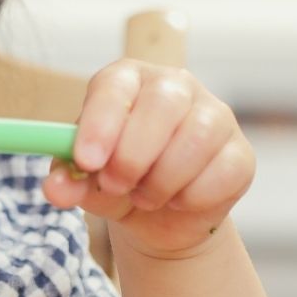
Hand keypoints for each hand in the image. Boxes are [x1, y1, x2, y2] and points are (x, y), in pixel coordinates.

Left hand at [42, 60, 255, 257]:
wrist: (160, 217)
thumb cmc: (117, 182)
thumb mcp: (85, 182)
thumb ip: (68, 180)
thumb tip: (56, 188)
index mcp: (128, 80)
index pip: (115, 85)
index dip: (100, 122)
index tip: (87, 161)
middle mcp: (175, 86)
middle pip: (162, 103)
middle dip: (133, 154)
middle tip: (115, 184)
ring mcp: (214, 115)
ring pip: (197, 138)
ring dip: (162, 180)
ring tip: (144, 196)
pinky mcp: (240, 152)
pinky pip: (222, 171)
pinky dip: (192, 197)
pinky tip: (177, 200)